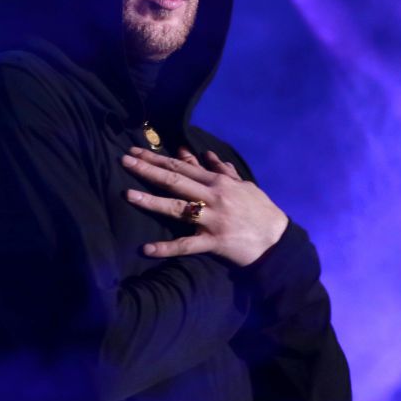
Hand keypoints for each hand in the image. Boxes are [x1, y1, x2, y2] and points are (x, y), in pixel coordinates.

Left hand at [120, 146, 287, 266]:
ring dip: (151, 202)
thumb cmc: (259, 210)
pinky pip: (187, 245)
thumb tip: (204, 153)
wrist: (277, 239)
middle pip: (175, 181)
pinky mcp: (213, 243)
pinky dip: (167, 248)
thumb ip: (222, 170)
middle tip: (124, 161)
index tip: (135, 152)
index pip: (181, 167)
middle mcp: (213, 197)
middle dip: (148, 170)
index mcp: (218, 182)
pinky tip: (147, 249)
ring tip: (128, 195)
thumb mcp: (243, 185)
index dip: (157, 159)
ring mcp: (212, 220)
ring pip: (177, 209)